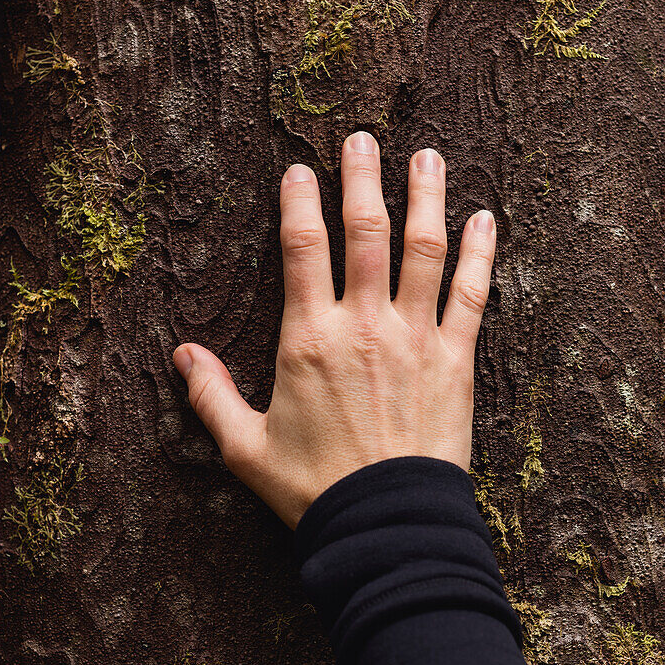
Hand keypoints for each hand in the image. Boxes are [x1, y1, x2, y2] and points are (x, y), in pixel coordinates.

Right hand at [173, 132, 495, 529]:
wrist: (386, 526)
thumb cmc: (315, 490)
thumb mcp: (244, 448)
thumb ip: (209, 395)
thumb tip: (180, 354)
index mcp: (310, 339)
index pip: (303, 249)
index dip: (299, 202)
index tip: (298, 170)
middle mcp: (364, 325)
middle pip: (364, 231)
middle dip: (361, 177)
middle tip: (362, 139)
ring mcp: (415, 338)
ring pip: (422, 249)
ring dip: (424, 197)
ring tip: (426, 155)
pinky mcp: (455, 360)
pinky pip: (472, 294)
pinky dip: (480, 253)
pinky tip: (485, 220)